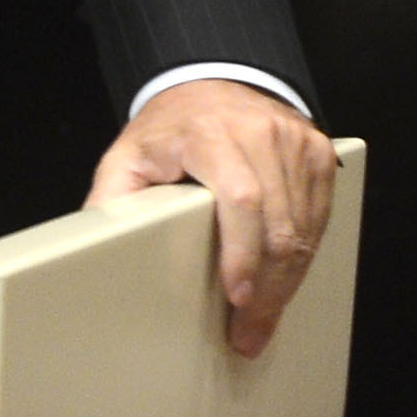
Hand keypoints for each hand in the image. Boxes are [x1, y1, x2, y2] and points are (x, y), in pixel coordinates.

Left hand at [84, 78, 336, 358]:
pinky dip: (304, 254)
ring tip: (264, 318)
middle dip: (266, 288)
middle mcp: (258, 130)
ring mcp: (294, 139)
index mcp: (207, 131)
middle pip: (277, 222)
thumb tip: (97, 243)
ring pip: (303, 227)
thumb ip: (112, 196)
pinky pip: (319, 216)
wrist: (209, 83)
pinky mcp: (317, 150)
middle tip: (250, 333)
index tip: (236, 296)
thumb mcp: (129, 154)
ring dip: (286, 280)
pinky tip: (283, 280)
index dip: (242, 252)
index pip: (239, 197)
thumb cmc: (169, 130)